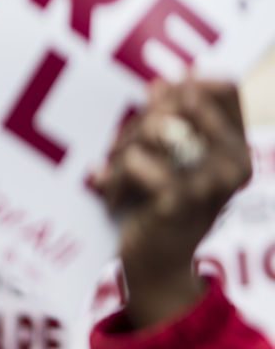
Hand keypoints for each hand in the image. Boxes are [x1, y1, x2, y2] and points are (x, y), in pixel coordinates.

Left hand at [90, 77, 251, 327]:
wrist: (156, 265)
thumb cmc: (160, 206)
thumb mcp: (171, 159)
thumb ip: (172, 121)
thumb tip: (163, 83)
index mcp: (238, 149)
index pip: (223, 87)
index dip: (186, 87)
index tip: (159, 104)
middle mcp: (234, 163)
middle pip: (178, 103)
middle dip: (139, 123)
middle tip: (120, 150)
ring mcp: (210, 182)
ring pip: (152, 129)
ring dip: (120, 149)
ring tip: (111, 173)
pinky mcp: (179, 200)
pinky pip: (136, 161)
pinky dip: (113, 177)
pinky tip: (111, 198)